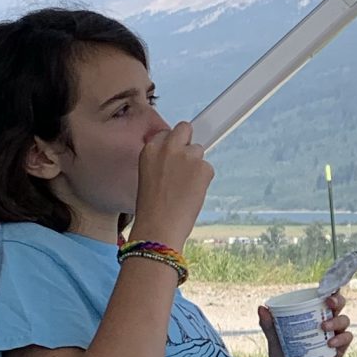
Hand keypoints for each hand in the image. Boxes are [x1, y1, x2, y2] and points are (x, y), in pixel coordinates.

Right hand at [133, 121, 211, 249]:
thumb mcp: (148, 177)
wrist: (158, 228)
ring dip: (196, 166)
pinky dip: (204, 181)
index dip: (172, 146)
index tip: (174, 156)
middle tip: (188, 161)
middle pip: (185, 128)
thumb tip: (177, 159)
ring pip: (199, 151)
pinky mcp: (203, 167)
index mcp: (150, 149)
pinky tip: (192, 195)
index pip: (166, 133)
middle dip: (188, 141)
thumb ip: (161, 161)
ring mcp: (187, 156)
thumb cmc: (151, 209)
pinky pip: (208, 168)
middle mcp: (168, 147)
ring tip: (185, 189)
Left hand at [257, 295, 353, 356]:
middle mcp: (326, 323)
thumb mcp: (274, 338)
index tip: (325, 288)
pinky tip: (330, 343)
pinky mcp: (337, 351)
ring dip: (337, 320)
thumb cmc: (281, 355)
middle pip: (339, 306)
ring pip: (344, 321)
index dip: (330, 290)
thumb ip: (268, 324)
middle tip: (328, 303)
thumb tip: (261, 307)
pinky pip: (346, 340)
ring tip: (323, 327)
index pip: (324, 298)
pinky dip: (341, 338)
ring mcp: (333, 336)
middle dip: (337, 300)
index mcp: (312, 315)